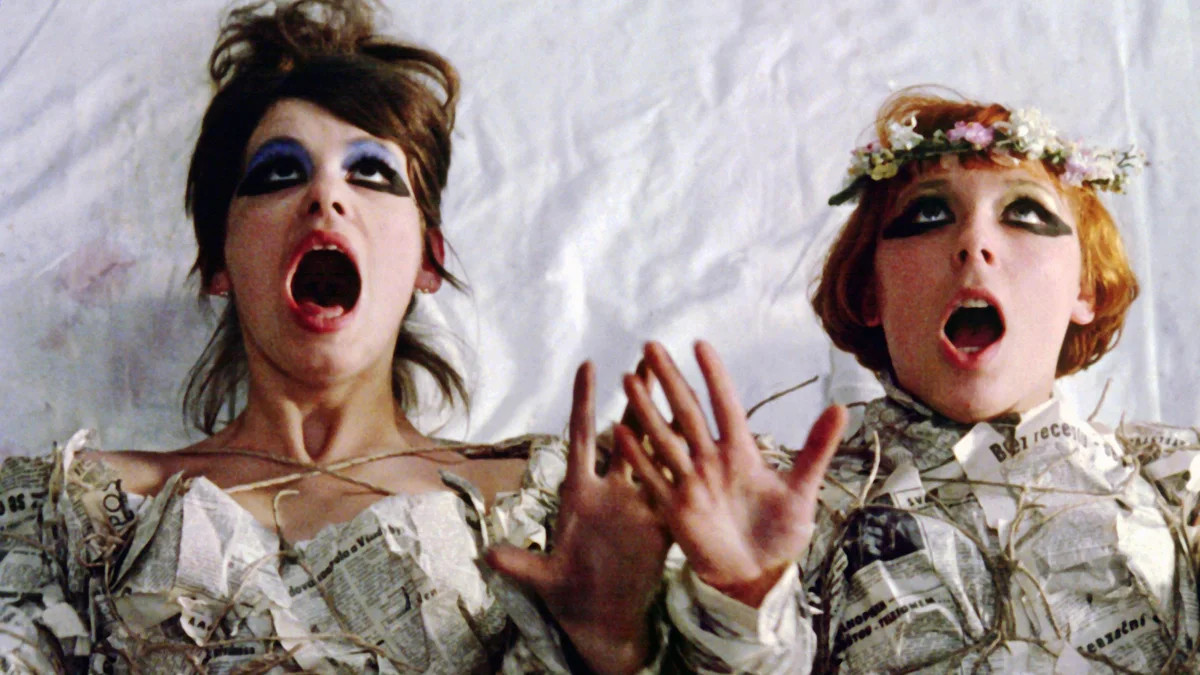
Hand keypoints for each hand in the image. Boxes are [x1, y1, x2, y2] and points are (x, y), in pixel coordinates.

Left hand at [487, 362, 669, 673]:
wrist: (600, 616)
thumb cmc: (567, 592)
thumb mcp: (542, 578)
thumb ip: (519, 563)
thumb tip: (487, 555)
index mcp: (578, 493)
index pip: (583, 438)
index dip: (585, 403)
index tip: (589, 365)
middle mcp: (611, 491)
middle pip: (626, 433)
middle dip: (637, 395)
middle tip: (647, 356)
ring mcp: (638, 504)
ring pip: (656, 453)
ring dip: (668, 420)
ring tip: (681, 383)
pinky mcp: (660, 523)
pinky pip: (675, 488)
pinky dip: (687, 464)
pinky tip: (704, 437)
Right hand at [617, 341, 845, 607]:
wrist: (757, 574)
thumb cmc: (781, 532)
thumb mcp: (803, 490)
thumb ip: (816, 449)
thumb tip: (841, 408)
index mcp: (741, 452)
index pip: (725, 405)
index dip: (714, 376)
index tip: (700, 344)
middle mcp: (712, 460)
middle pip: (687, 412)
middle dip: (670, 380)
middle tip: (650, 346)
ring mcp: (691, 481)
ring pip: (664, 438)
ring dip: (646, 410)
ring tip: (629, 380)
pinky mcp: (676, 507)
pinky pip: (652, 477)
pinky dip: (637, 456)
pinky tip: (620, 432)